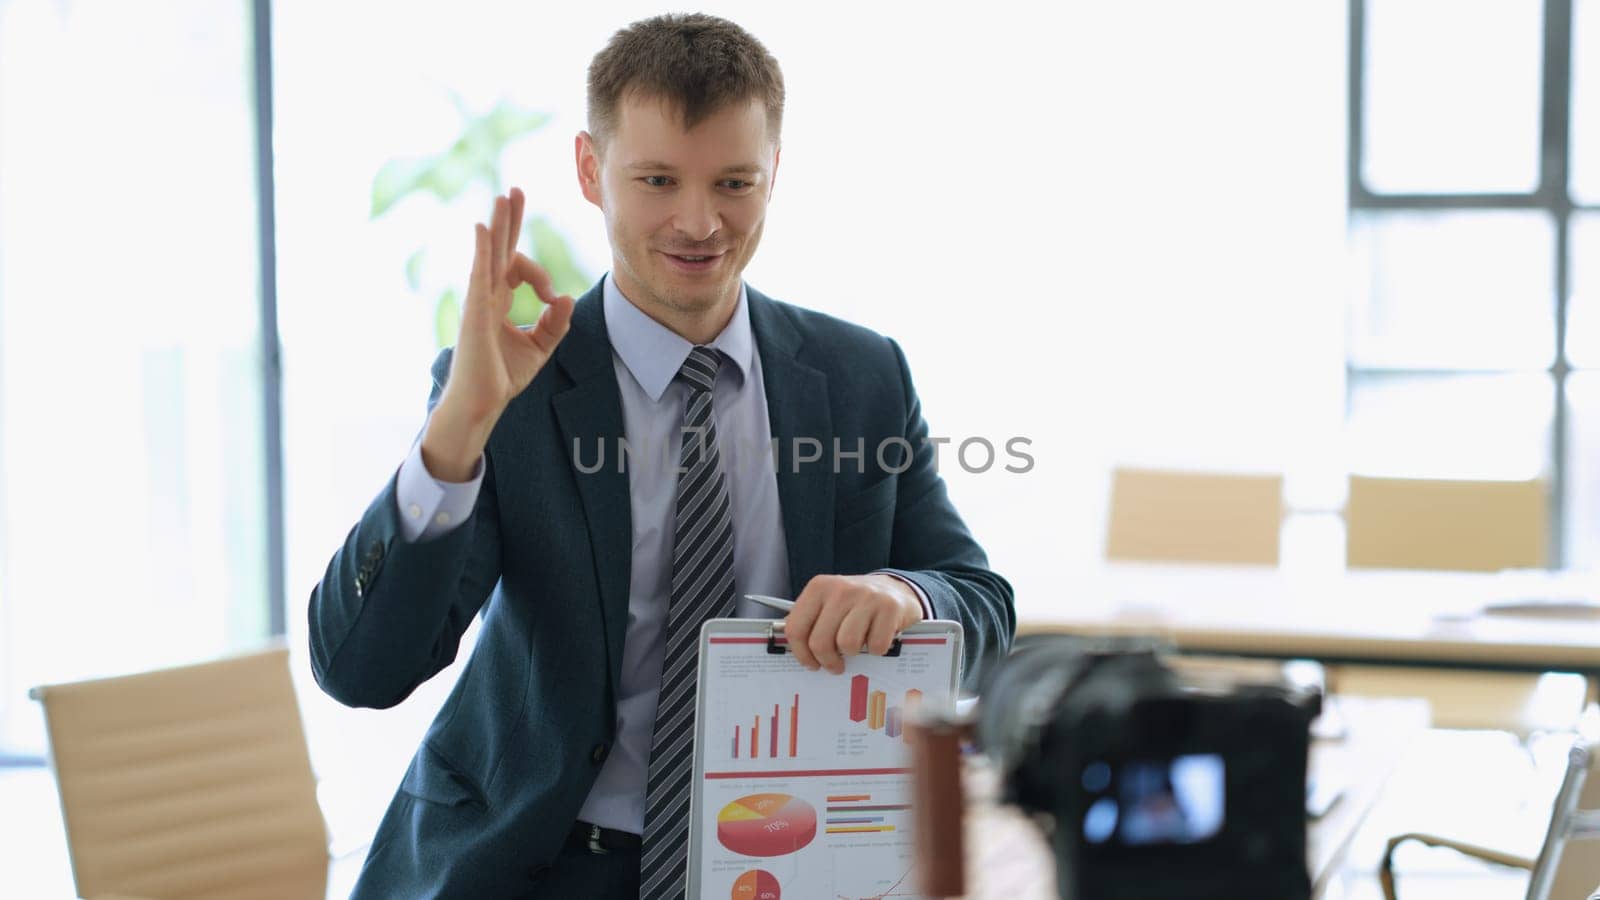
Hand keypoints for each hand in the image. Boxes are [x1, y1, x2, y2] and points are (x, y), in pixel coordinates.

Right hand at [422, 188, 575, 479]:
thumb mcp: (540, 347)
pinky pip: (479, 273)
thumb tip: (565, 296)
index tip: (551, 297)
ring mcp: (478, 300)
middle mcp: (486, 294)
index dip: (540, 275)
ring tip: (503, 197)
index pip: (517, 267)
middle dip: (509, 219)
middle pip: (499, 247)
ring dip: (499, 225)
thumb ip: (554, 323)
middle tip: (515, 189)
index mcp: (498, 300)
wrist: (482, 403)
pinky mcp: (476, 311)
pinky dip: (483, 250)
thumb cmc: (502, 377)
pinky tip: (486, 229)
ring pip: (490, 253)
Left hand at [783, 574, 924, 673]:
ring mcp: (866, 596)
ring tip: (857, 647)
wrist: (895, 590)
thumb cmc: (855, 604)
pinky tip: (876, 638)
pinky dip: (876, 650)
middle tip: (835, 665)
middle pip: (820, 641)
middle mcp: (840, 589)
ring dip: (853, 654)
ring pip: (847, 644)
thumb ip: (809, 621)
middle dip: (827, 661)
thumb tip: (790, 647)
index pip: (796, 628)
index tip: (810, 664)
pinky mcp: (889, 608)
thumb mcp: (828, 603)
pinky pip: (875, 645)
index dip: (801, 654)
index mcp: (819, 587)